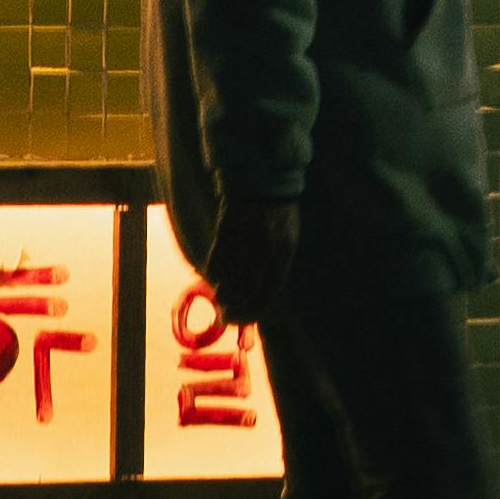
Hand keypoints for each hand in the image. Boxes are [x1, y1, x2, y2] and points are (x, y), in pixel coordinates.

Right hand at [210, 196, 306, 324]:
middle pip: (243, 292)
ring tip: (219, 295)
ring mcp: (246, 236)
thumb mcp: (286, 241)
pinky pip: (215, 259)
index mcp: (284, 253)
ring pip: (227, 278)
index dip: (249, 314)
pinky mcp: (227, 225)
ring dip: (220, 292)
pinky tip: (213, 274)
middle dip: (231, 308)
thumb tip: (258, 300)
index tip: (236, 321)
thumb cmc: (278, 215)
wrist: (265, 177)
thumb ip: (275, 267)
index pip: (267, 295)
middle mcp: (266, 247)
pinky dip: (213, 272)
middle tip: (223, 313)